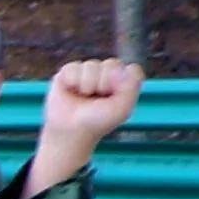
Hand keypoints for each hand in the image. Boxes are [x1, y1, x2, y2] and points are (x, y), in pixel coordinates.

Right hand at [33, 56, 145, 188]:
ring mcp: (87, 73)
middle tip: (96, 101)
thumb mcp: (121, 109)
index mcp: (122, 82)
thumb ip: (131, 87)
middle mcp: (106, 75)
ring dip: (86, 86)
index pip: (129, 69)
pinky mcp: (67, 73)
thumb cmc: (96, 125)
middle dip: (102, 85)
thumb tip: (126, 67)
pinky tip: (71, 94)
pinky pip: (73, 68)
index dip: (121, 84)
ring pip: (91, 66)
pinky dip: (72, 83)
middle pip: (110, 65)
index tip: (113, 100)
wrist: (68, 133)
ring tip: (82, 99)